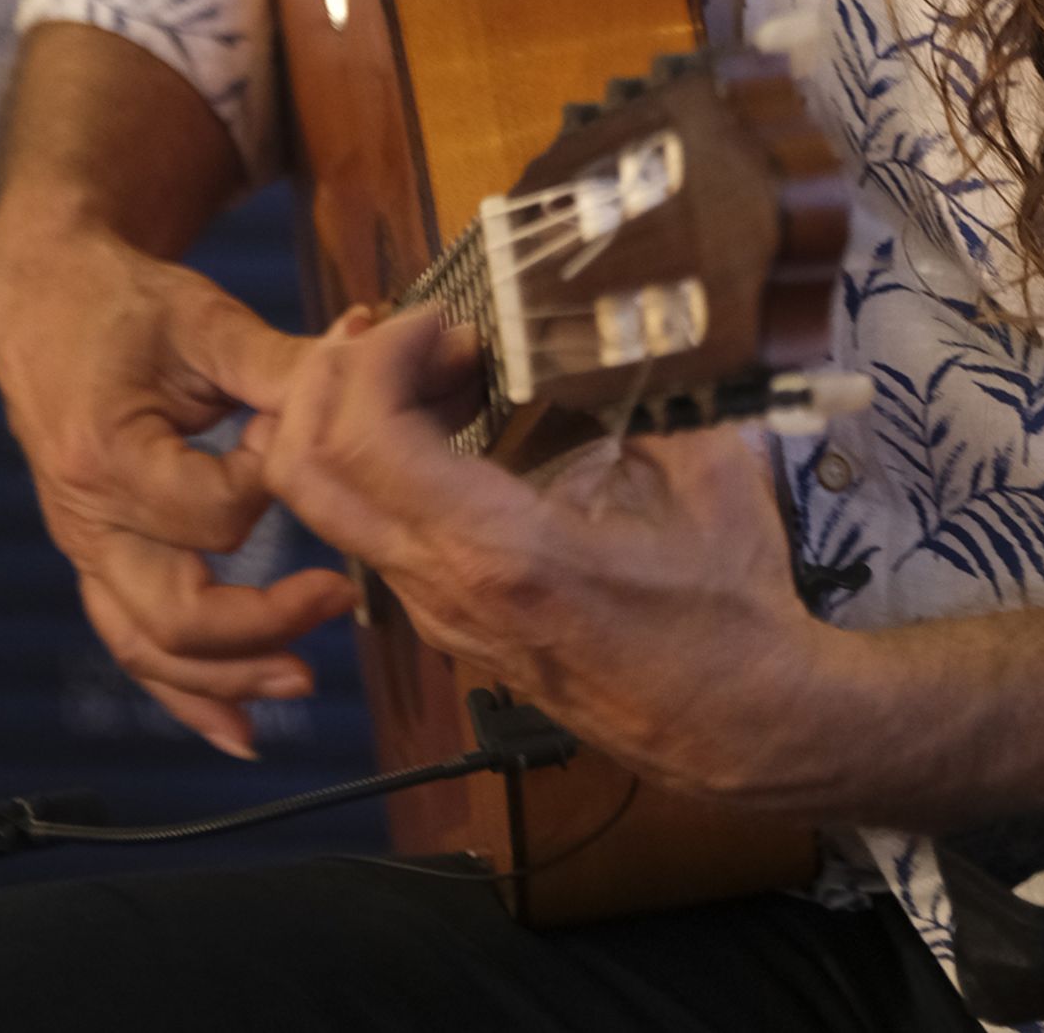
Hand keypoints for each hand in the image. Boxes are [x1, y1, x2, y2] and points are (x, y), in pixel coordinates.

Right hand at [0, 218, 352, 756]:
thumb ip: (284, 362)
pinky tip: (238, 730)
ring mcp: (83, 548)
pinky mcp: (94, 558)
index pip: (217, 513)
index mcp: (108, 455)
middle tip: (339, 598)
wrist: (44, 301)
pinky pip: (131, 642)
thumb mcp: (204, 320)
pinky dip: (184, 694)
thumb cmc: (125, 305)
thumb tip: (374, 363)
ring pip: (148, 647)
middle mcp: (85, 518)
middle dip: (262, 624)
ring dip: (228, 678)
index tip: (306, 438)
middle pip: (175, 614)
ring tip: (302, 685)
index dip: (279, 485)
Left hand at [255, 305, 846, 807]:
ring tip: (441, 364)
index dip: (378, 353)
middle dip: (334, 376)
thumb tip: (617, 313)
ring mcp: (436, 612)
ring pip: (327, 502)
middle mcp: (444, 588)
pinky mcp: (446, 619)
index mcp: (500, 552)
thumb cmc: (729, 612)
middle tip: (412, 332)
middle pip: (305, 472)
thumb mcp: (707, 473)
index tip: (442, 318)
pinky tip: (458, 417)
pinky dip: (382, 455)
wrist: (739, 729)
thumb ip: (652, 387)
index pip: (362, 440)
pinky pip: (370, 525)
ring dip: (357, 412)